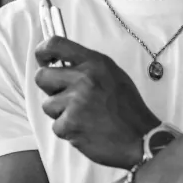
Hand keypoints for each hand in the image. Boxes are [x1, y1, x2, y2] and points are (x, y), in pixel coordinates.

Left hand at [34, 36, 160, 168]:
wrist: (141, 138)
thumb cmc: (127, 107)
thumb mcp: (112, 74)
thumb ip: (87, 66)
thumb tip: (59, 64)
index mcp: (94, 62)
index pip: (56, 44)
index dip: (43, 51)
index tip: (43, 59)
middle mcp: (84, 78)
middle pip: (42, 76)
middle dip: (50, 89)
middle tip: (65, 97)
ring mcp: (76, 101)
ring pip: (48, 105)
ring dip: (61, 113)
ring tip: (84, 117)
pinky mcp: (71, 124)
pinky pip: (56, 126)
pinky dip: (68, 131)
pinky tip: (86, 130)